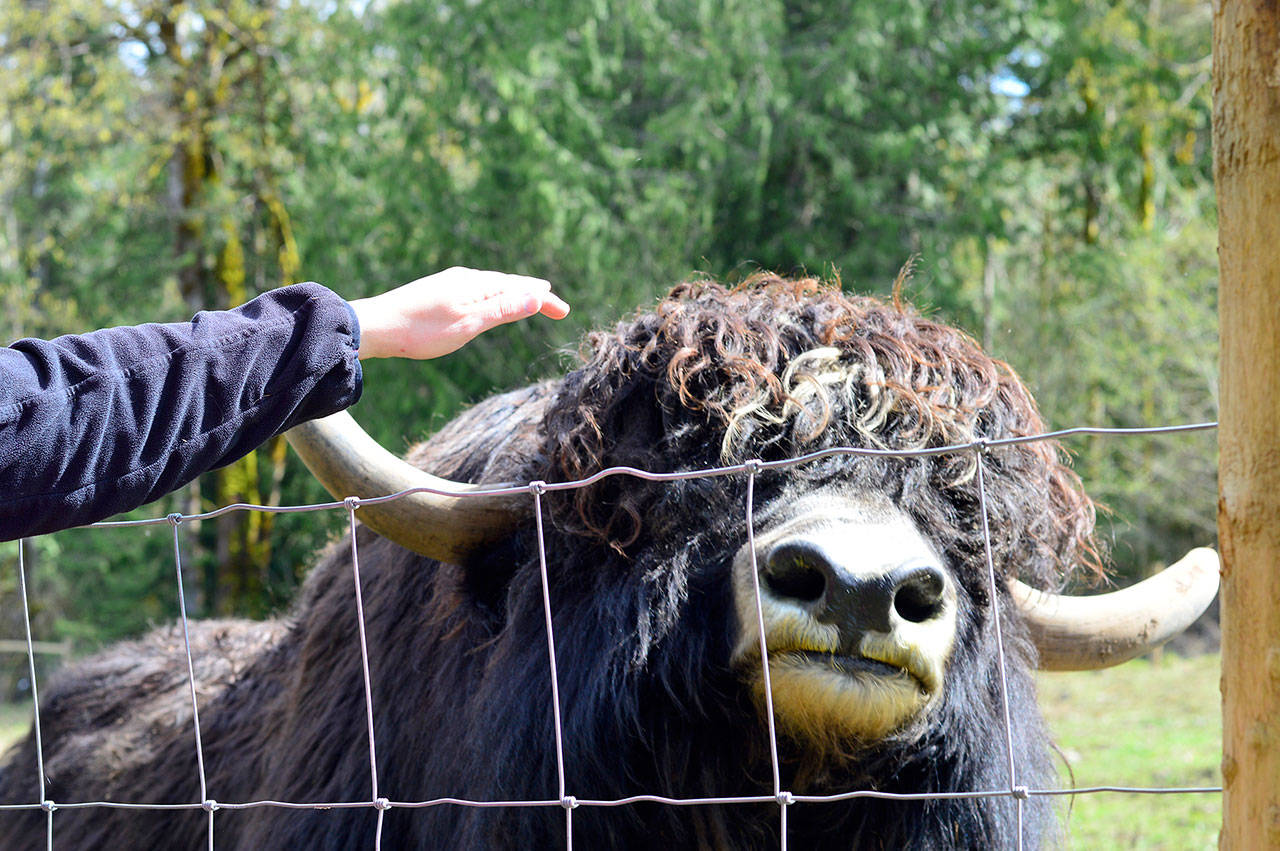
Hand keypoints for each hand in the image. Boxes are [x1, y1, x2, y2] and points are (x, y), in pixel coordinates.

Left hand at [349, 267, 569, 359]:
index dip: (543, 299)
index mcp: (476, 285)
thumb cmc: (421, 330)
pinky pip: (477, 290)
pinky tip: (486, 301)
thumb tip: (537, 294)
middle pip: (508, 284)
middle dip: (533, 294)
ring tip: (527, 298)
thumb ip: (503, 309)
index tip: (564, 311)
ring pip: (491, 286)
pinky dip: (494, 296)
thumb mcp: (469, 324)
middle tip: (554, 303)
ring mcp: (450, 284)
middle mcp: (465, 278)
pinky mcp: (438, 292)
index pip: (520, 289)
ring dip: (513, 293)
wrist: (376, 326)